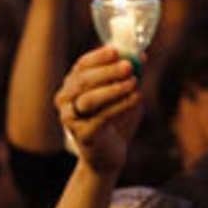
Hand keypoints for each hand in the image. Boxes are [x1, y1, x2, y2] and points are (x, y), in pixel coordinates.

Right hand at [53, 46, 142, 175]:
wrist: (108, 156)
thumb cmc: (115, 121)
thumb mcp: (124, 94)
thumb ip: (130, 75)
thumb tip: (141, 55)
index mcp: (72, 85)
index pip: (81, 65)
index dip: (98, 57)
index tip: (116, 51)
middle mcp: (65, 100)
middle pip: (83, 81)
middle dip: (107, 71)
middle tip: (128, 66)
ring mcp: (71, 118)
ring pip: (89, 99)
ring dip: (113, 88)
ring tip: (134, 82)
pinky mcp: (82, 135)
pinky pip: (101, 117)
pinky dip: (121, 105)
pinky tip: (137, 98)